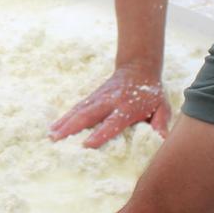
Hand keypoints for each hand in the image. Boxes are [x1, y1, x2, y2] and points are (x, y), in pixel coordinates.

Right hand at [49, 65, 173, 147]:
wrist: (138, 67)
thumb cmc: (151, 93)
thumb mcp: (162, 107)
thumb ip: (161, 124)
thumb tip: (162, 140)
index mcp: (127, 107)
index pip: (112, 122)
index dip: (100, 133)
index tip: (87, 144)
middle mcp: (109, 101)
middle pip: (88, 115)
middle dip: (72, 127)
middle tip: (57, 140)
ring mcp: (98, 98)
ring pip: (78, 110)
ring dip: (64, 123)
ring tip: (50, 136)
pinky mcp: (92, 97)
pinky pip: (76, 108)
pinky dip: (64, 118)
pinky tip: (53, 128)